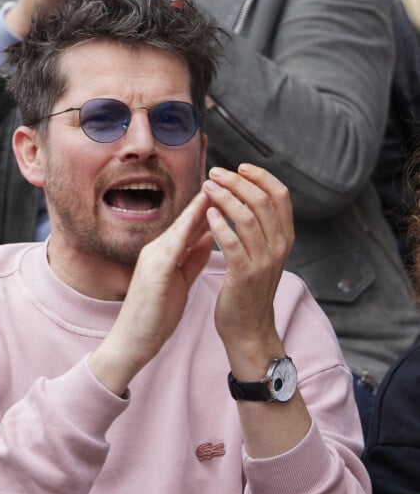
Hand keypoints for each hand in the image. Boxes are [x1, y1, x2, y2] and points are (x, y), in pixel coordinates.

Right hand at [89, 192, 213, 395]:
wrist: (131, 342)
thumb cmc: (154, 316)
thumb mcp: (179, 282)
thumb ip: (192, 259)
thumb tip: (209, 237)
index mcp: (165, 254)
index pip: (191, 225)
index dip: (210, 206)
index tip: (231, 191)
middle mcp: (157, 250)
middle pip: (186, 219)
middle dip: (207, 199)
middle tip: (228, 178)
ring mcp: (153, 259)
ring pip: (180, 227)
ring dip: (198, 207)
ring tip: (217, 188)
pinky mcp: (153, 272)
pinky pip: (173, 247)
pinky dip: (187, 231)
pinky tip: (200, 220)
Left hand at [202, 164, 293, 373]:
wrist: (249, 327)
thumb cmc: (249, 288)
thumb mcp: (263, 253)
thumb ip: (260, 226)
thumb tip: (244, 192)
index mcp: (285, 237)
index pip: (280, 194)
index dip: (260, 176)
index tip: (239, 167)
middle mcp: (280, 246)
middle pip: (262, 200)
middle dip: (236, 181)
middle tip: (215, 173)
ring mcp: (264, 261)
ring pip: (247, 217)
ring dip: (224, 197)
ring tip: (207, 188)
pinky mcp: (245, 274)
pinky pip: (232, 242)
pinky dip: (218, 224)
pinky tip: (207, 214)